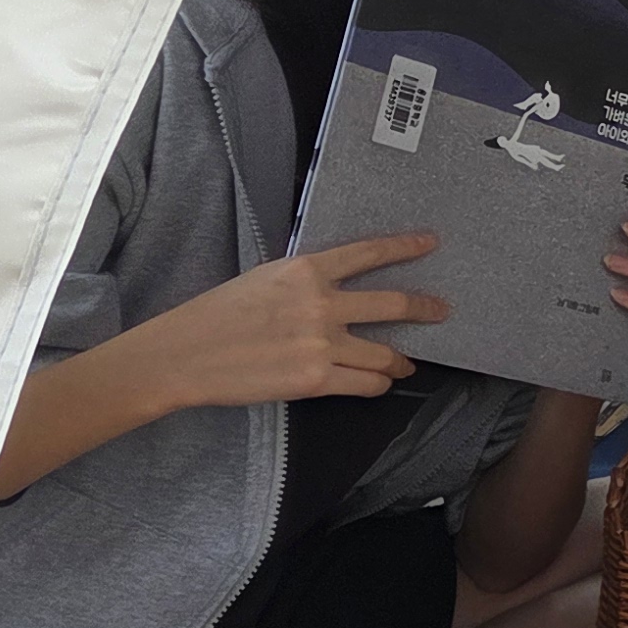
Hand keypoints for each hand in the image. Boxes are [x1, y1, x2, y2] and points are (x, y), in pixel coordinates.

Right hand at [139, 235, 448, 407]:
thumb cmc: (216, 315)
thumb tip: (335, 289)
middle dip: (425, 308)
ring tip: (405, 363)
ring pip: (384, 352)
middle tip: (442, 311)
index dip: (405, 248)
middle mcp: (321, 303)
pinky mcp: (315, 379)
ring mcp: (321, 343)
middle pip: (392, 304)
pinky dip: (377, 384)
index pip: (368, 253)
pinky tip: (378, 383)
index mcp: (306, 270)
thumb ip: (304, 282)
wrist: (184, 355)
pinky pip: (366, 383)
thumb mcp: (264, 279)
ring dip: (399, 360)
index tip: (431, 243)